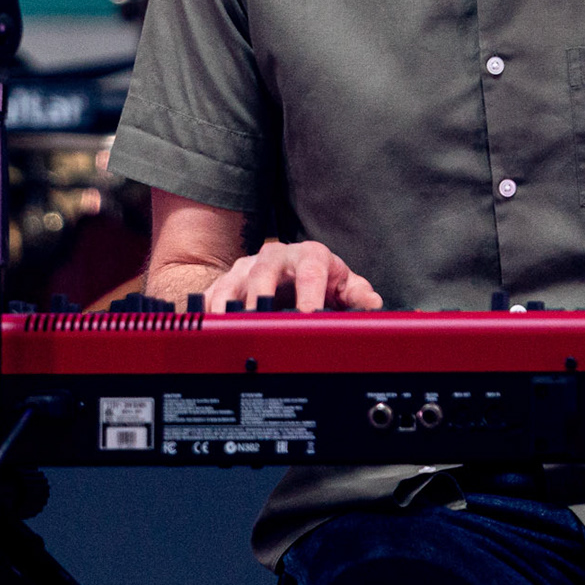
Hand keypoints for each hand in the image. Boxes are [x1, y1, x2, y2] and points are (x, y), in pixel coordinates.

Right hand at [200, 240, 383, 311]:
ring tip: (232, 328)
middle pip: (264, 271)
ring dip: (231, 306)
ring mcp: (248, 267)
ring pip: (234, 282)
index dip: (310, 295)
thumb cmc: (320, 278)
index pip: (311, 272)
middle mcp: (276, 256)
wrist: (290, 268)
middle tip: (262, 321)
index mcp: (310, 256)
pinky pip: (213, 294)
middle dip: (262, 295)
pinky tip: (211, 329)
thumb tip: (374, 304)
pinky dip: (210, 312)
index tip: (309, 316)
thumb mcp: (343, 284)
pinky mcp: (227, 280)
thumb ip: (358, 295)